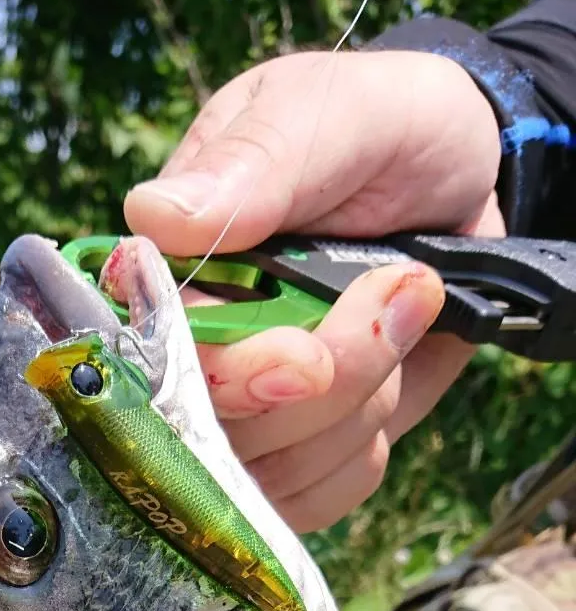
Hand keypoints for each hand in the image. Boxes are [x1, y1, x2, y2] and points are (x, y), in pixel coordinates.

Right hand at [124, 50, 504, 529]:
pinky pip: (315, 497)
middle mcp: (186, 356)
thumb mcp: (327, 113)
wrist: (462, 174)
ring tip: (410, 295)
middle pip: (212, 442)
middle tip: (398, 293)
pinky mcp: (294, 455)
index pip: (148, 359)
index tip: (304, 359)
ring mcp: (240, 416)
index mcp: (164, 271)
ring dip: (361, 402)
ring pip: (271, 477)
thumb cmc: (378, 127)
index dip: (224, 380)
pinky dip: (365, 443)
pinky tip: (394, 368)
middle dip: (320, 392)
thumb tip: (154, 215)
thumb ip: (253, 164)